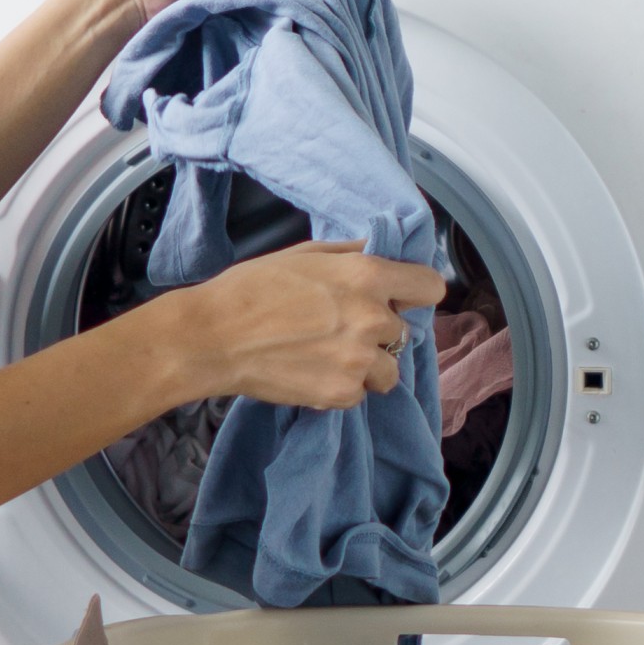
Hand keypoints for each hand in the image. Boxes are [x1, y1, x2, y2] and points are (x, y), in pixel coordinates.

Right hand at [171, 239, 450, 410]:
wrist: (212, 337)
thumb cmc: (251, 289)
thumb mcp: (304, 254)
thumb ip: (350, 253)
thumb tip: (377, 251)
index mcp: (367, 276)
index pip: (431, 287)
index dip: (417, 293)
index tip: (402, 299)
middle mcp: (373, 318)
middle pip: (405, 331)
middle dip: (379, 332)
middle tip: (340, 329)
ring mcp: (359, 359)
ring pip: (388, 369)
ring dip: (367, 365)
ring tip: (328, 356)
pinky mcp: (342, 393)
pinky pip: (359, 393)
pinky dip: (341, 388)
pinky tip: (311, 372)